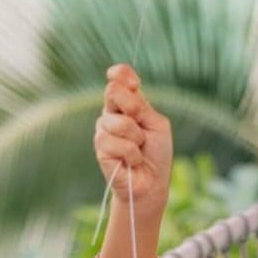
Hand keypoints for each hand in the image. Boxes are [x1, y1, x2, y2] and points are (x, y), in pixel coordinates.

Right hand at [95, 64, 172, 214]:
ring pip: (117, 121)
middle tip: (143, 127)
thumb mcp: (157, 124)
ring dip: (136, 138)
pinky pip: (114, 142)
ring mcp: (104, 129)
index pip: (118, 77)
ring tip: (139, 149)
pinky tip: (131, 161)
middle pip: (112, 90)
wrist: (152, 182)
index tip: (134, 84)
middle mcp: (112, 113)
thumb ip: (142, 106)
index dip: (123, 74)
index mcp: (128, 103)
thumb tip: (124, 89)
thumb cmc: (157, 153)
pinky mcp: (100, 148)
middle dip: (133, 108)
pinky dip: (130, 153)